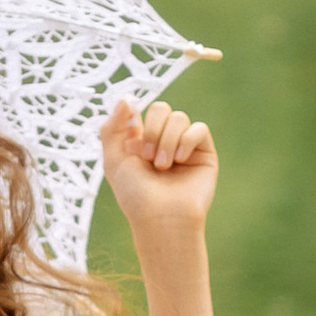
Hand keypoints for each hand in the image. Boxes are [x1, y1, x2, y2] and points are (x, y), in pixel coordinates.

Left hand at [101, 98, 217, 235]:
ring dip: (167, 141)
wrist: (161, 218)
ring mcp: (184, 145)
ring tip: (163, 166)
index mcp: (140, 140)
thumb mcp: (113, 159)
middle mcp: (162, 139)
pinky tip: (179, 161)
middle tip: (147, 158)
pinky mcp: (204, 152)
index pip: (139, 110)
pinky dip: (187, 142)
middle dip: (152, 130)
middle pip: (161, 108)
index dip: (134, 116)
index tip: (130, 133)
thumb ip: (112, 126)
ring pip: (179, 118)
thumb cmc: (135, 195)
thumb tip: (127, 97)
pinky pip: (199, 129)